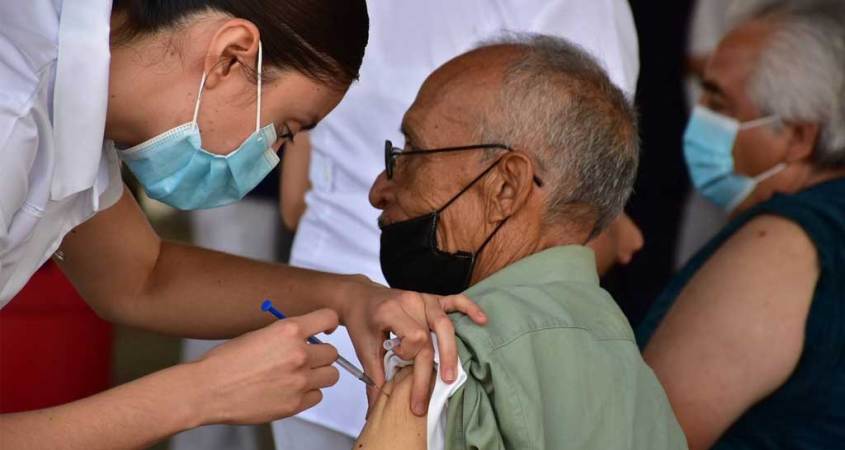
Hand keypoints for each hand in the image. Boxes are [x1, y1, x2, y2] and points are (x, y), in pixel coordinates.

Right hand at [192, 309, 340, 424]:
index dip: (328, 324)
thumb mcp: (259, 334)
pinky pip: (317, 396)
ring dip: (319, 374)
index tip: (326, 329)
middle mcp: (299, 354)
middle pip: (333, 352)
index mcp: (289, 331)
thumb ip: (286, 335)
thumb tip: (303, 336)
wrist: (208, 389)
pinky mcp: (295, 403)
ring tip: (299, 375)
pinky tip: (291, 390)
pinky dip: (308, 394)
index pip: (329, 318)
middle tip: (306, 358)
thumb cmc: (225, 362)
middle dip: (321, 354)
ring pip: (331, 375)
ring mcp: (299, 380)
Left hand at [340, 278, 486, 415]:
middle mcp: (410, 301)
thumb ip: (374, 376)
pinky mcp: (432, 298)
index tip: (399, 358)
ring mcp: (423, 298)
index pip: (414, 336)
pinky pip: (455, 300)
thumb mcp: (364, 347)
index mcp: (391, 310)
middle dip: (432, 368)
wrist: (360, 296)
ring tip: (451, 376)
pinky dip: (469, 309)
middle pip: (431, 336)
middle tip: (426, 398)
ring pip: (445, 324)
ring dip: (450, 351)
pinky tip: (482, 321)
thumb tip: (376, 409)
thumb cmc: (362, 321)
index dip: (410, 353)